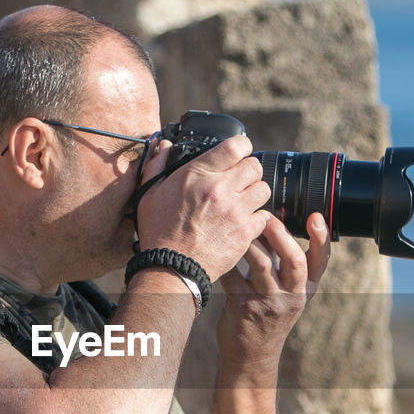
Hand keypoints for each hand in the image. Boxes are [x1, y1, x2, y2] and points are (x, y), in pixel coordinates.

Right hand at [135, 135, 271, 281]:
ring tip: (243, 202)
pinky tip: (243, 223)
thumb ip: (157, 165)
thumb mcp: (149, 193)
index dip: (242, 146)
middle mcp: (220, 188)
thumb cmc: (158, 231)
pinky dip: (256, 219)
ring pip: (263, 189)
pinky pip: (264, 216)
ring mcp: (235, 211)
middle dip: (249, 172)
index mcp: (198, 174)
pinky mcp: (244, 232)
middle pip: (255, 166)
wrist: (170, 268)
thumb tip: (163, 146)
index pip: (236, 146)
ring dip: (255, 194)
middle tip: (240, 182)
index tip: (239, 153)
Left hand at [216, 212, 330, 367]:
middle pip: (293, 259)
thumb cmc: (269, 316)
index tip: (315, 216)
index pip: (320, 260)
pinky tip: (218, 248)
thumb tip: (273, 222)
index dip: (321, 237)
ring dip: (249, 241)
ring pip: (261, 263)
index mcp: (306, 289)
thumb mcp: (289, 293)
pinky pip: (233, 274)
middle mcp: (292, 296)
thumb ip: (286, 264)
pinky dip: (226, 258)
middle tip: (264, 215)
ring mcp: (268, 304)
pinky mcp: (242, 308)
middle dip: (278, 232)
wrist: (252, 357)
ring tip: (239, 226)